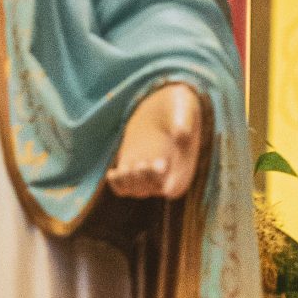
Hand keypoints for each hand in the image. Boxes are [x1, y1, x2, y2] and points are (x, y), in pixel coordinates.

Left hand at [107, 83, 201, 200]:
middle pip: (151, 190)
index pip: (173, 188)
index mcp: (183, 168)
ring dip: (127, 182)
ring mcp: (147, 176)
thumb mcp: (183, 107)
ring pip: (134, 190)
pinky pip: (122, 187)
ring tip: (126, 168)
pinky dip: (116, 183)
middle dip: (143, 179)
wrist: (161, 109)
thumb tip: (181, 133)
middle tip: (140, 163)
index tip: (160, 163)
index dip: (164, 180)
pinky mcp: (131, 171)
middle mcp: (166, 178)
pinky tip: (113, 173)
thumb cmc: (177, 107)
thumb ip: (184, 119)